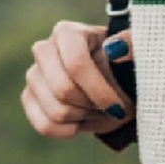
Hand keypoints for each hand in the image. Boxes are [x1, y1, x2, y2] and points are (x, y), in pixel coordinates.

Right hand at [21, 20, 132, 139]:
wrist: (115, 80)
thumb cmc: (125, 65)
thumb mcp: (136, 52)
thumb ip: (134, 44)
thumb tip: (115, 48)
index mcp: (67, 32)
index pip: (76, 64)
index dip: (99, 91)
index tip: (120, 108)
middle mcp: (44, 49)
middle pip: (63, 90)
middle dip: (92, 107)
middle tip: (111, 108)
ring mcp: (33, 74)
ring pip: (55, 111)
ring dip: (84, 118)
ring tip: (99, 110)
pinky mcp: (28, 98)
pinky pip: (44, 125)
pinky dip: (69, 130)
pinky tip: (83, 120)